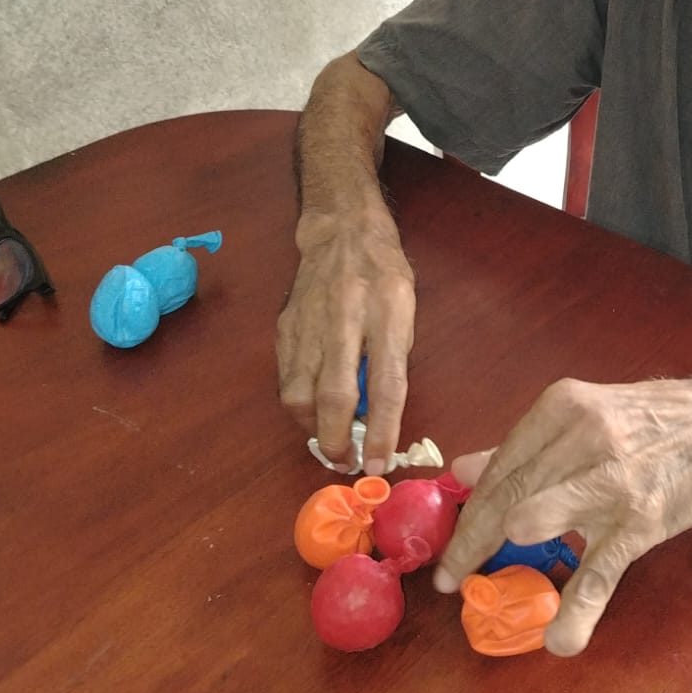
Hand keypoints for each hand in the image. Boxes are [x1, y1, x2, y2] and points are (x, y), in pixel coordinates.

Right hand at [276, 210, 414, 470]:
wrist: (341, 230)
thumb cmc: (384, 272)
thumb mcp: (407, 307)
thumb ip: (393, 357)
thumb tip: (378, 413)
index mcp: (388, 311)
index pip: (386, 383)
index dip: (381, 430)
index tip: (378, 463)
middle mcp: (345, 317)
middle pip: (334, 395)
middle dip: (337, 440)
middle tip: (345, 461)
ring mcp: (309, 322)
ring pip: (299, 393)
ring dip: (312, 428)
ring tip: (328, 438)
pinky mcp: (284, 326)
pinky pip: (285, 379)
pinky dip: (298, 404)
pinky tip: (311, 409)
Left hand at [434, 374, 691, 653]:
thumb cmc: (657, 420)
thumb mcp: (587, 414)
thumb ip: (526, 444)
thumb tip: (461, 469)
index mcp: (562, 407)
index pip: (500, 464)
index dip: (468, 508)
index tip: (450, 540)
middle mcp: (580, 436)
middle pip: (505, 494)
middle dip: (469, 542)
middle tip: (450, 578)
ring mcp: (611, 478)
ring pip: (533, 521)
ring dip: (500, 561)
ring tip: (484, 592)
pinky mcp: (641, 518)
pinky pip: (598, 571)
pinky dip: (576, 611)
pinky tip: (560, 638)